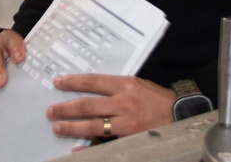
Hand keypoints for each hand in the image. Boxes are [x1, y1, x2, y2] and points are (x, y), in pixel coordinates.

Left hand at [46, 74, 175, 138]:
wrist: (180, 114)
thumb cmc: (156, 98)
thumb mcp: (136, 84)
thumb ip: (115, 88)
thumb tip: (89, 90)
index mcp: (125, 85)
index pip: (93, 82)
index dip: (73, 82)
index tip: (58, 83)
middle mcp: (124, 102)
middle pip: (88, 105)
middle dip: (66, 108)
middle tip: (50, 111)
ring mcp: (127, 123)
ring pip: (94, 126)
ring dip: (72, 127)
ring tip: (57, 128)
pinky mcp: (130, 138)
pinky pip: (105, 143)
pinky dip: (90, 147)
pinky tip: (77, 149)